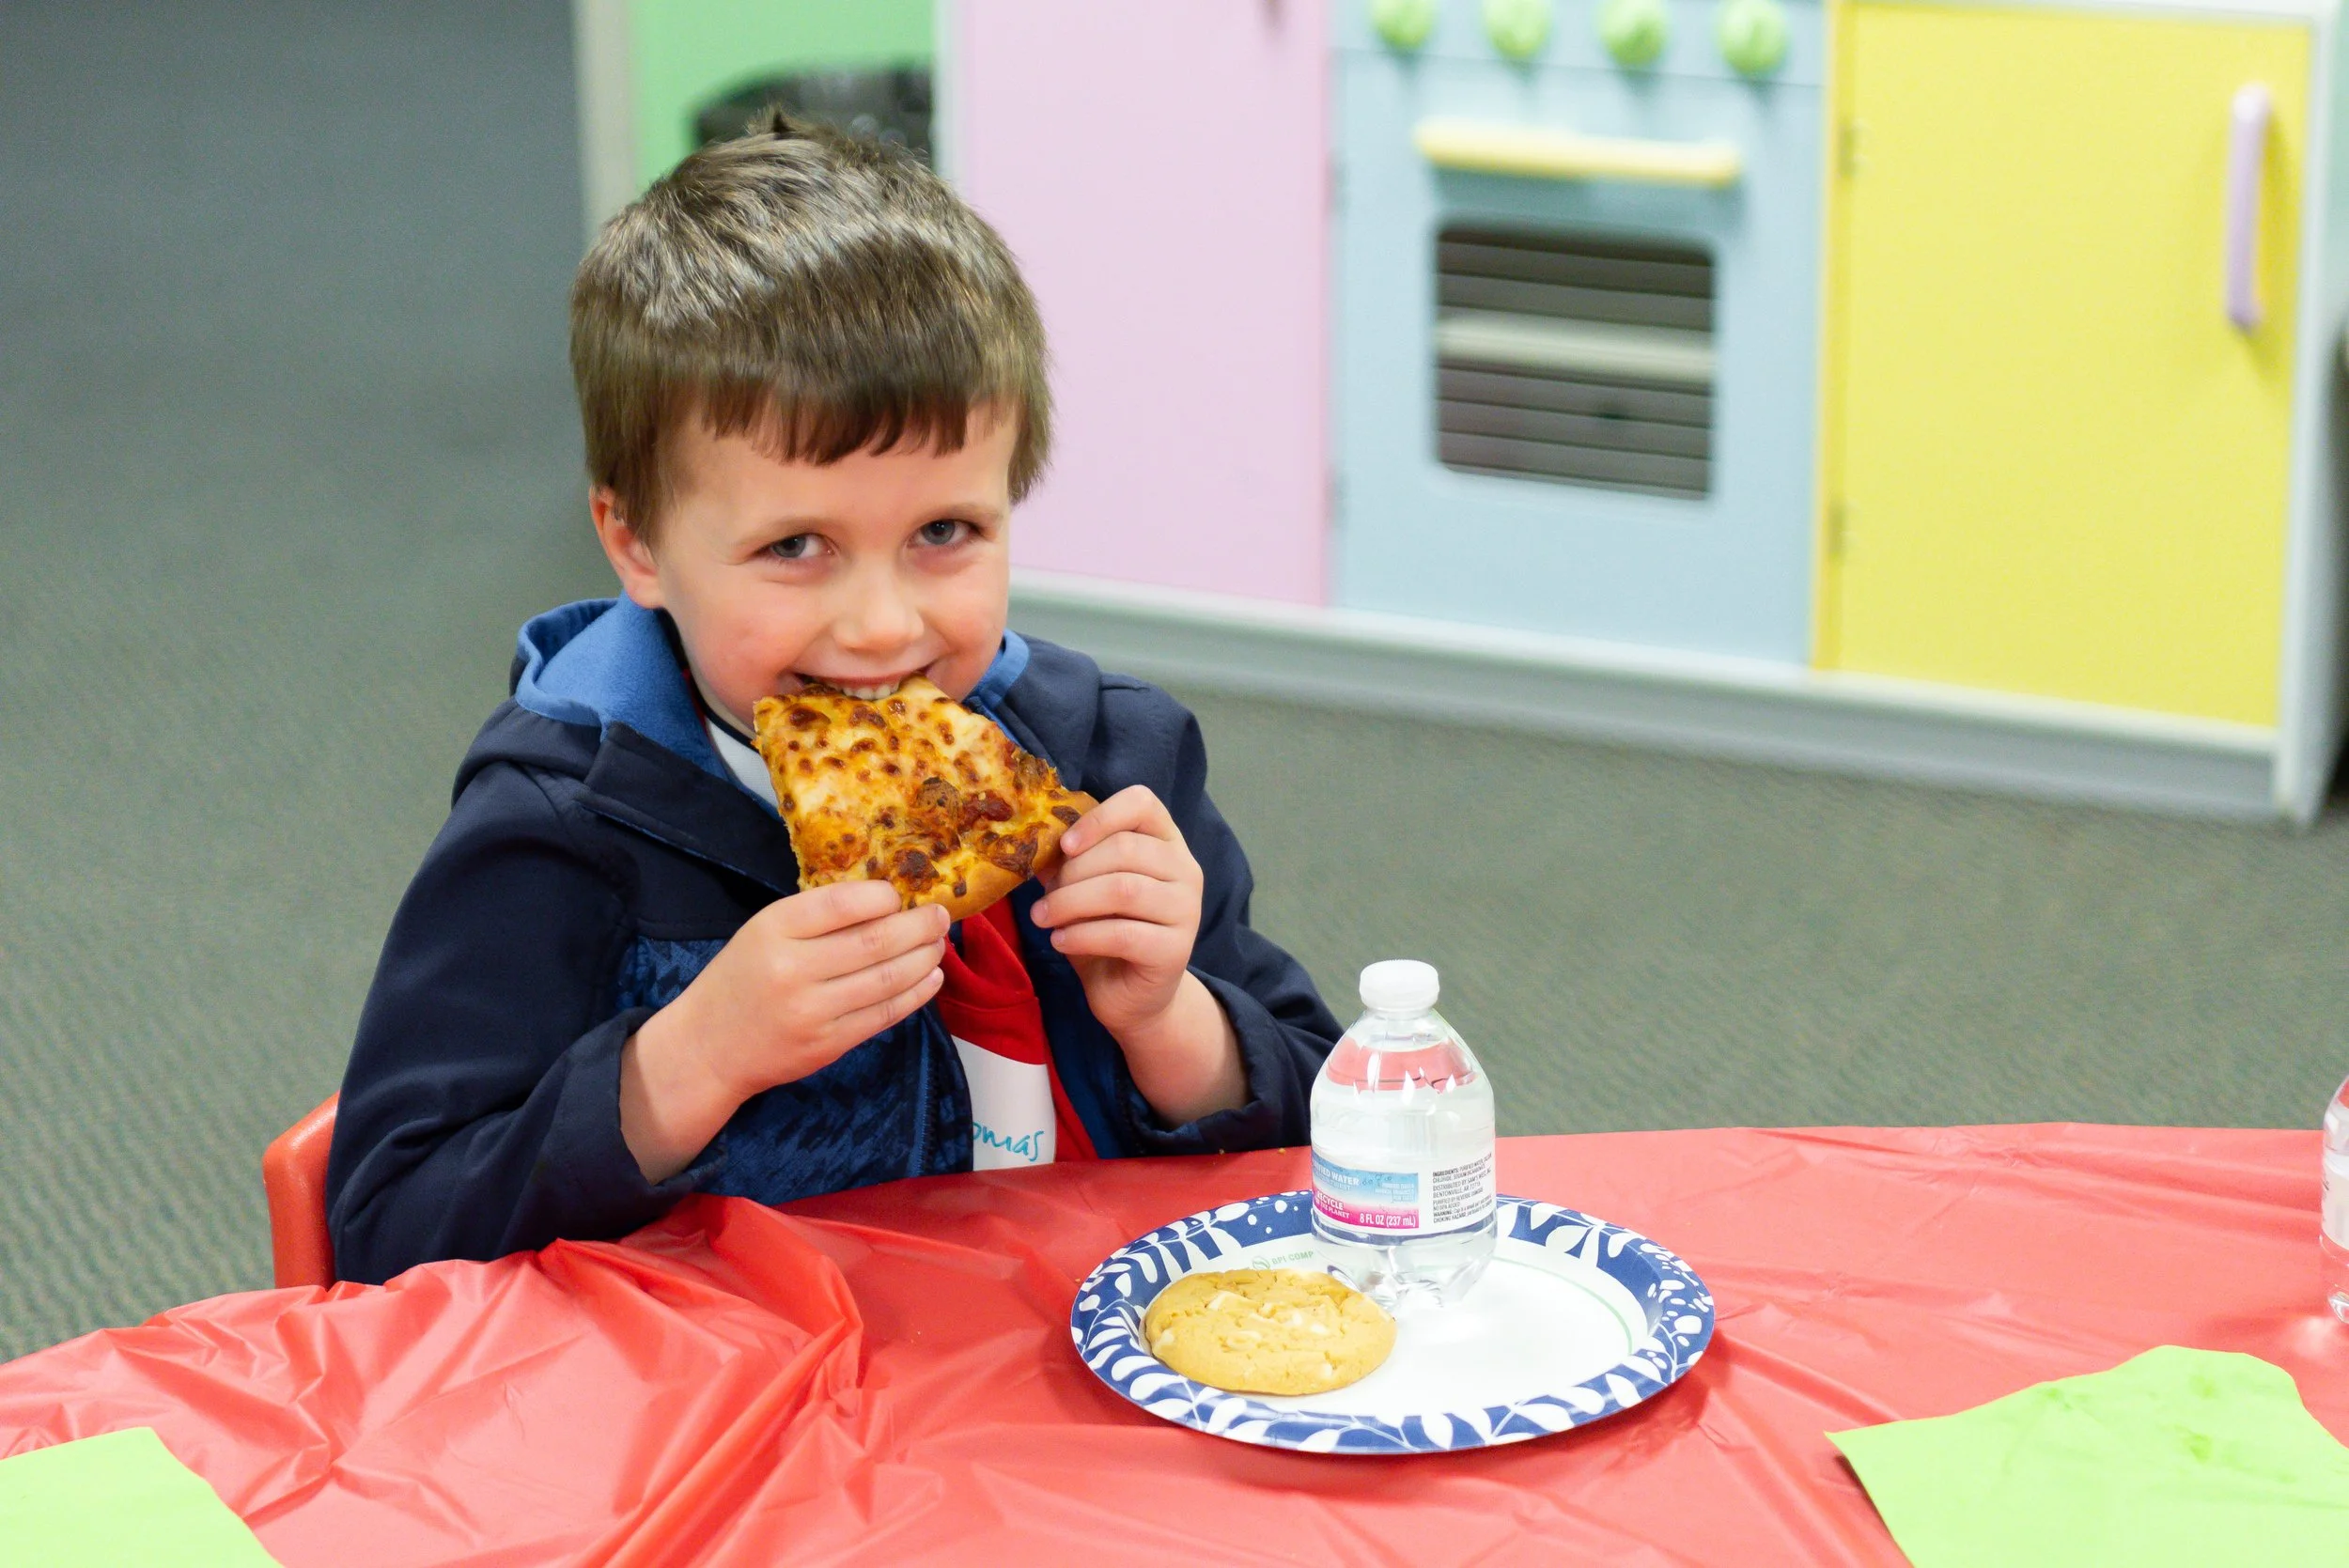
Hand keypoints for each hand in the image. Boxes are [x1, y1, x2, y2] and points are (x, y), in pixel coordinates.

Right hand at [620, 881, 948, 1180]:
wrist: (709, 1046)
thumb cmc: (742, 978)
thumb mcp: (764, 931)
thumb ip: (816, 916)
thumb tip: (888, 901)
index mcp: (774, 928)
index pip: (844, 903)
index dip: (884, 896)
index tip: (900, 896)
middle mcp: (793, 968)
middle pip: (876, 941)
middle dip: (920, 926)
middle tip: (942, 916)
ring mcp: (812, 1011)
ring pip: (888, 979)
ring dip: (924, 958)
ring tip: (940, 944)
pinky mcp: (828, 1045)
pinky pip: (884, 1015)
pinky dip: (915, 994)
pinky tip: (931, 978)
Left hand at [1031, 786, 1244, 1121]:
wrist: (1133, 997)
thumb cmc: (1106, 932)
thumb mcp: (1084, 888)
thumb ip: (1067, 861)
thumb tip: (1030, 837)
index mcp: (1166, 842)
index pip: (1143, 803)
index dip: (1100, 817)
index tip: (1065, 845)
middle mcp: (1185, 870)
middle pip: (1126, 849)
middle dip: (1073, 873)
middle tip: (1043, 898)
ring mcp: (1186, 910)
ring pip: (1123, 890)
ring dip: (1070, 903)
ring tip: (1042, 919)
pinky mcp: (1175, 950)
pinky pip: (1122, 934)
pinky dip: (1081, 935)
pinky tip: (1060, 942)